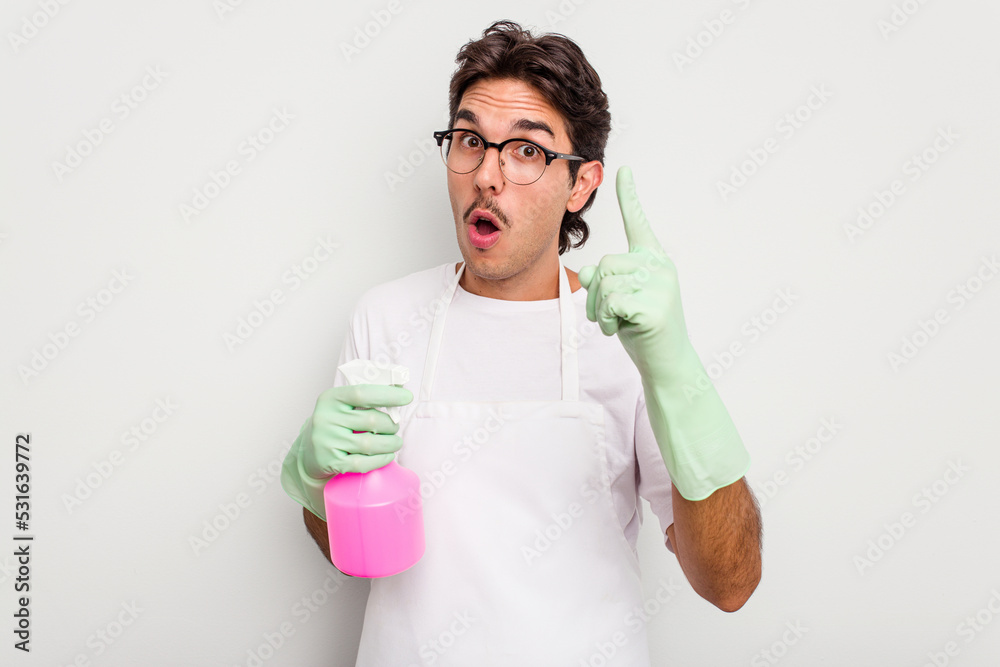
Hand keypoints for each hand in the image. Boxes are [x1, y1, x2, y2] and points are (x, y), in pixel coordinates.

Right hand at [280, 383, 413, 518]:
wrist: (310, 452)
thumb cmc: (337, 423)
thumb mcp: (343, 405)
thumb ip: (368, 396)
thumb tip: (400, 388)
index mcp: (331, 399)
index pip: (362, 393)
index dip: (388, 394)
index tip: (407, 397)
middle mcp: (326, 419)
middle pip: (372, 420)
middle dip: (391, 425)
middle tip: (395, 427)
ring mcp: (327, 442)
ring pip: (370, 444)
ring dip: (390, 443)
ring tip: (395, 442)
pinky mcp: (331, 463)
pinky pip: (363, 463)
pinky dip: (381, 460)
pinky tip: (388, 455)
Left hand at [578, 166, 696, 381]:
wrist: (666, 363)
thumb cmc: (642, 329)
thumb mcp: (617, 301)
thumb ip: (603, 282)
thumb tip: (586, 273)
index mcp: (653, 260)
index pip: (638, 223)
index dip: (629, 197)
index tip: (624, 171)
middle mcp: (660, 266)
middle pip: (604, 264)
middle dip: (596, 294)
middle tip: (610, 315)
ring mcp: (660, 285)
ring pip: (604, 284)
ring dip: (600, 310)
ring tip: (618, 322)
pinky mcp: (654, 306)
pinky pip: (611, 303)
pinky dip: (607, 320)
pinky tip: (622, 330)